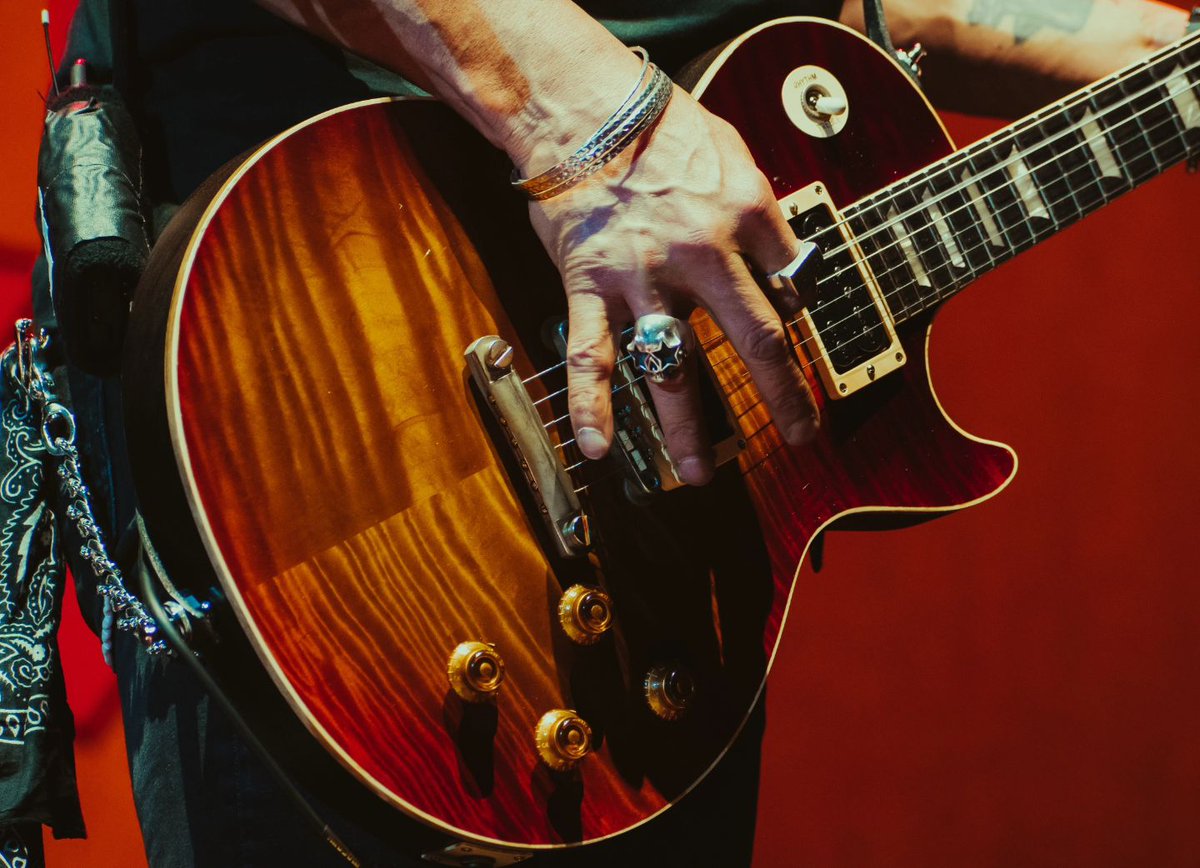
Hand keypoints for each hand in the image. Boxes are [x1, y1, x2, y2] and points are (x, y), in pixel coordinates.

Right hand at [527, 87, 818, 485]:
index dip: (802, 324)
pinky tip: (597, 446)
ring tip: (701, 472)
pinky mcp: (591, 286)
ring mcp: (644, 276)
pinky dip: (591, 404)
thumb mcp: (735, 149)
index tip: (801, 351)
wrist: (582, 107)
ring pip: (673, 366)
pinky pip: (592, 355)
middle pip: (756, 340)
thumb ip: (763, 208)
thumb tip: (788, 261)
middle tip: (799, 435)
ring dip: (689, 427)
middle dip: (784, 397)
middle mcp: (703, 253)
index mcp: (746, 213)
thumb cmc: (661, 125)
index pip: (792, 287)